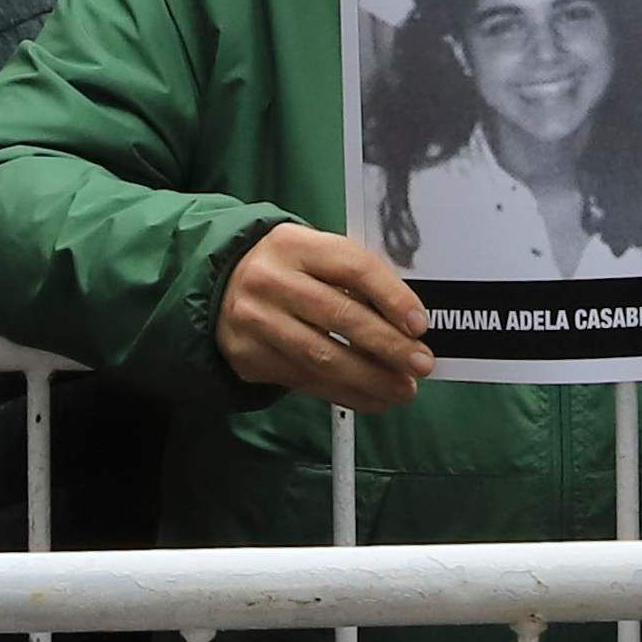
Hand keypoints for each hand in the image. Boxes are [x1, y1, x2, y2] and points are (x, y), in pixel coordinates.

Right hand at [217, 222, 432, 407]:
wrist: (221, 285)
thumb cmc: (285, 269)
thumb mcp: (313, 255)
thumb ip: (354, 279)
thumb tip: (408, 322)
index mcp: (296, 244)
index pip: (353, 267)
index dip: (392, 297)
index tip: (419, 324)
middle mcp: (272, 280)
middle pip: (339, 315)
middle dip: (388, 345)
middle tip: (420, 363)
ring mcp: (257, 320)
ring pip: (322, 357)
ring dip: (370, 378)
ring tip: (402, 389)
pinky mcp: (249, 356)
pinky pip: (305, 381)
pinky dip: (345, 393)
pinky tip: (371, 397)